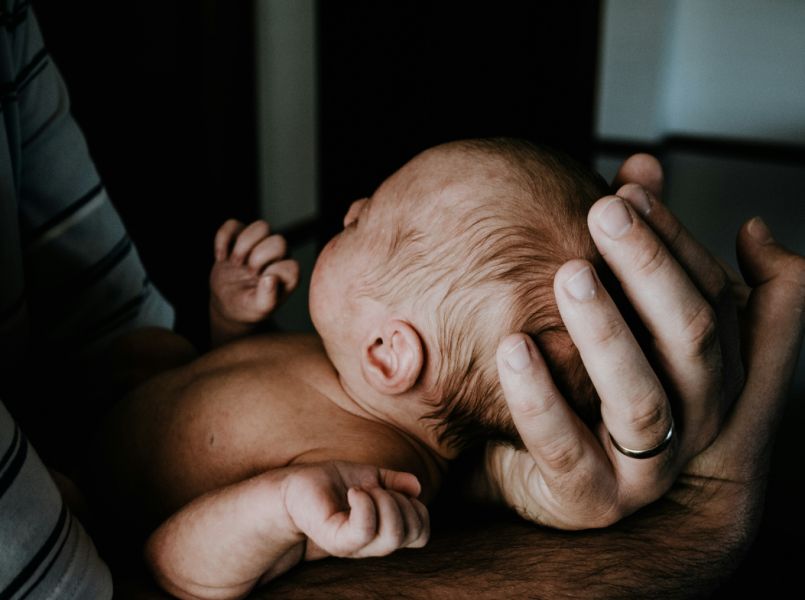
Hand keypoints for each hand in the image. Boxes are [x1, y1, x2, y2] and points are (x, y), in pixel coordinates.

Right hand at [210, 219, 299, 344]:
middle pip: (279, 241)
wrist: (228, 303)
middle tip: (248, 273)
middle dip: (259, 257)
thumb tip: (270, 278)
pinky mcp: (239, 237)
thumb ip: (268, 298)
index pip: (290, 265)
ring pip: (261, 226)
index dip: (273, 272)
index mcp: (287, 273)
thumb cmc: (249, 307)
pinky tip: (221, 258)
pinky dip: (223, 239)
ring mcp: (259, 243)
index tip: (260, 283)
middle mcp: (278, 256)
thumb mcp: (259, 309)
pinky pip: (233, 224)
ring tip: (235, 263)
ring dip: (244, 244)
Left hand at [283, 462, 428, 559]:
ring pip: (393, 533)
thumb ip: (395, 482)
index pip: (421, 533)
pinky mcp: (336, 540)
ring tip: (362, 490)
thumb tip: (417, 487)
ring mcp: (355, 545)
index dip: (419, 509)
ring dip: (385, 501)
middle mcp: (372, 543)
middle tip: (376, 488)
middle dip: (402, 501)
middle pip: (412, 533)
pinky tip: (353, 492)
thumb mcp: (371, 477)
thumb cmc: (330, 483)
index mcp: (384, 531)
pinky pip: (365, 529)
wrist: (295, 487)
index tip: (395, 490)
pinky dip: (365, 503)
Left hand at [485, 154, 804, 528]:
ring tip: (567, 274)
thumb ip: (636, 244)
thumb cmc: (590, 382)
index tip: (626, 187)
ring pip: (641, 396)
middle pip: (690, 335)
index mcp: (708, 366)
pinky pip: (565, 447)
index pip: (711, 291)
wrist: (548, 477)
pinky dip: (539, 397)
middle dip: (650, 267)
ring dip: (605, 330)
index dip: (673, 237)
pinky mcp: (592, 498)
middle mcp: (694, 415)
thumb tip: (642, 163)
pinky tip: (511, 347)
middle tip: (603, 211)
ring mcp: (647, 465)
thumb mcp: (623, 311)